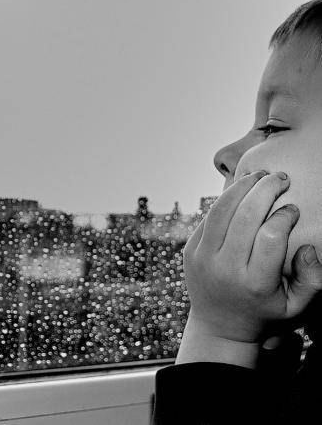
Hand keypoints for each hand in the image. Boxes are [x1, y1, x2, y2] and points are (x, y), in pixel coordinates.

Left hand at [182, 170, 321, 345]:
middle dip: (266, 189)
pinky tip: (240, 190)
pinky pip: (208, 217)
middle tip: (281, 178)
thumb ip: (312, 279)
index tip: (293, 208)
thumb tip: (307, 246)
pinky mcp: (190, 250)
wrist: (218, 325)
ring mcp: (203, 258)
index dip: (285, 215)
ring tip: (259, 175)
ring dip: (242, 186)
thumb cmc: (263, 311)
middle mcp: (225, 269)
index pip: (271, 237)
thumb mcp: (296, 307)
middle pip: (245, 216)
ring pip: (221, 210)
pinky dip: (225, 200)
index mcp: (254, 284)